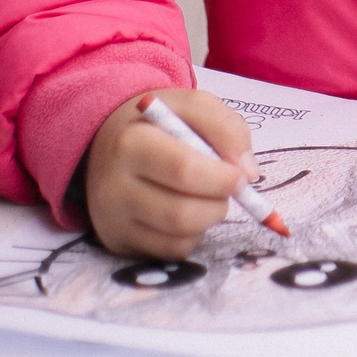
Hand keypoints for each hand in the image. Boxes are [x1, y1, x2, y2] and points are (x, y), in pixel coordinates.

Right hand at [83, 87, 253, 259]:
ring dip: (210, 218)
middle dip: (219, 203)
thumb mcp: (193, 106)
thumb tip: (248, 172)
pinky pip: (172, 250)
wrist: (109, 143)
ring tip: (210, 196)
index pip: (183, 170)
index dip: (222, 178)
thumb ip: (227, 127)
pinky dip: (194, 234)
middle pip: (182, 214)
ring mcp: (113, 219)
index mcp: (130, 143)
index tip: (242, 176)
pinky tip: (190, 211)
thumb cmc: (160, 123)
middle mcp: (113, 186)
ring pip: (180, 236)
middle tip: (229, 188)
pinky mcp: (119, 242)